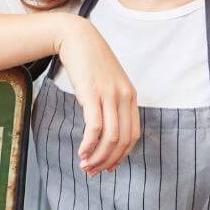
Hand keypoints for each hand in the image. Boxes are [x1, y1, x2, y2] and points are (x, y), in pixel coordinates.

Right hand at [53, 16, 139, 175]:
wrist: (77, 37)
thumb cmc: (90, 61)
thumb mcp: (108, 82)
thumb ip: (112, 102)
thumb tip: (104, 128)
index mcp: (131, 96)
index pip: (133, 135)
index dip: (122, 155)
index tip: (108, 166)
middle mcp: (124, 97)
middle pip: (123, 140)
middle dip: (108, 161)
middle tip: (94, 172)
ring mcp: (109, 95)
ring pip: (110, 138)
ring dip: (97, 156)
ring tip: (85, 165)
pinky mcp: (92, 94)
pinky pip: (95, 127)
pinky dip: (88, 145)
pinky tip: (81, 152)